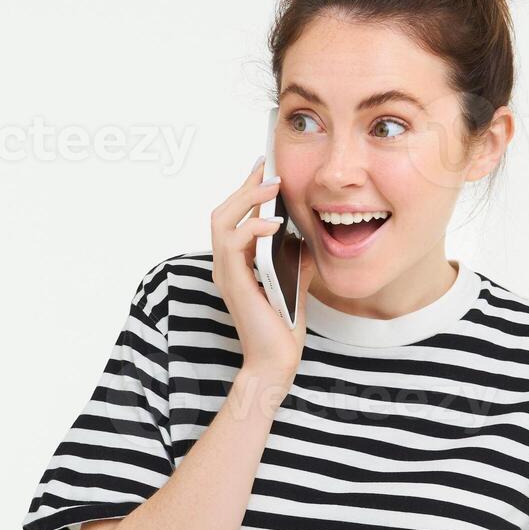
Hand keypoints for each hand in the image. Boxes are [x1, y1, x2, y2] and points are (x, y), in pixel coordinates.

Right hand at [208, 156, 312, 383]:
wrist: (277, 361)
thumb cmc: (282, 327)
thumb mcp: (295, 282)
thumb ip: (296, 259)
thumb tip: (307, 237)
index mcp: (236, 263)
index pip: (233, 217)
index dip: (246, 190)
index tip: (264, 168)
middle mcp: (225, 265)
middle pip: (222, 211)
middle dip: (245, 187)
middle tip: (268, 170)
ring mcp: (226, 273)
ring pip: (222, 220)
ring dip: (247, 200)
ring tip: (273, 189)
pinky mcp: (234, 283)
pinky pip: (234, 244)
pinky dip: (252, 228)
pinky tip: (275, 224)